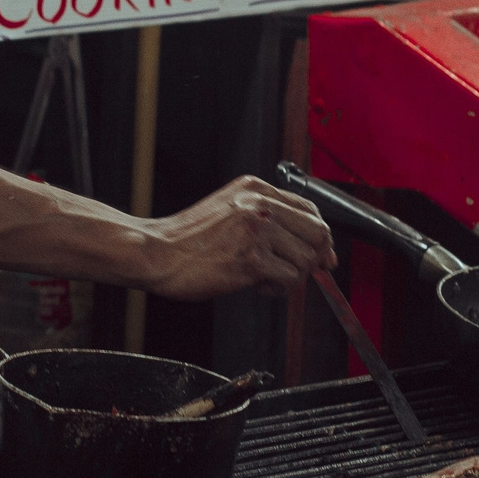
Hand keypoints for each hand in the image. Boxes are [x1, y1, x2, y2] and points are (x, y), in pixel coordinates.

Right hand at [138, 175, 337, 298]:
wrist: (156, 252)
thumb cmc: (187, 239)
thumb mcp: (228, 211)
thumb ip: (265, 217)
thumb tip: (307, 244)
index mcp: (255, 188)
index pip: (309, 208)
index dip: (321, 235)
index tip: (322, 254)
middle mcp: (259, 204)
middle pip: (318, 232)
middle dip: (315, 258)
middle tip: (299, 272)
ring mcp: (257, 231)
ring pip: (305, 260)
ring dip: (292, 277)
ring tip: (265, 279)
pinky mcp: (252, 259)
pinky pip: (289, 279)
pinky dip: (278, 289)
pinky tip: (257, 286)